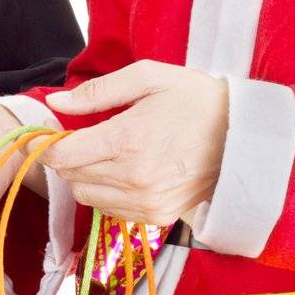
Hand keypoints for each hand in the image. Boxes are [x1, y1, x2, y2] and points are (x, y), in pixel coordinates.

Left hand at [42, 61, 227, 224]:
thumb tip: (55, 102)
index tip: (51, 133)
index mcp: (127, 140)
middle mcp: (133, 178)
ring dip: (87, 177)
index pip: (63, 155)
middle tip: (83, 138)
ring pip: (88, 197)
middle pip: (71, 177)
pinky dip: (108, 194)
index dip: (50, 143)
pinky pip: (112, 212)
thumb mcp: (147, 77)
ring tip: (107, 155)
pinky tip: (125, 173)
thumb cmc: (195, 99)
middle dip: (68, 157)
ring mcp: (147, 202)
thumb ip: (96, 91)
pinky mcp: (159, 217)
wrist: (244, 136)